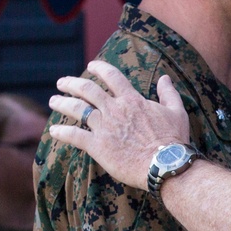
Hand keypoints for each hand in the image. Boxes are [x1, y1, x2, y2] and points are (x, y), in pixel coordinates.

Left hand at [48, 60, 189, 188]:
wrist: (165, 164)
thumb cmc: (174, 140)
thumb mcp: (177, 112)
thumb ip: (169, 93)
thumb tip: (165, 78)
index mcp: (132, 100)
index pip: (111, 76)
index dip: (99, 68)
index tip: (91, 65)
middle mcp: (114, 109)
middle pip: (87, 89)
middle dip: (71, 83)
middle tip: (62, 83)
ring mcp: (104, 127)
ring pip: (76, 109)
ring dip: (62, 103)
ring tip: (54, 101)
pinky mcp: (98, 146)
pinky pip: (74, 135)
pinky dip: (62, 132)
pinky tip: (54, 131)